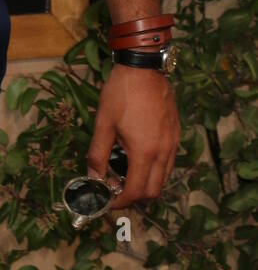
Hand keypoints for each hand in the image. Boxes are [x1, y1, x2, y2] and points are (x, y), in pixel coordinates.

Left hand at [87, 64, 179, 206]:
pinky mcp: (176, 134)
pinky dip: (155, 170)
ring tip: (126, 174)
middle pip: (154, 191)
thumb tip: (93, 177)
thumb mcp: (103, 123)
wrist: (144, 67)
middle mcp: (164, 152)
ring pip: (164, 178)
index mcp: (145, 152)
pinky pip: (169, 163)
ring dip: (147, 184)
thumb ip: (97, 153)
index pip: (136, 192)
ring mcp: (173, 143)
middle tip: (116, 190)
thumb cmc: (121, 93)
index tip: (109, 201)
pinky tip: (139, 157)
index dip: (122, 202)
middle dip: (135, 197)